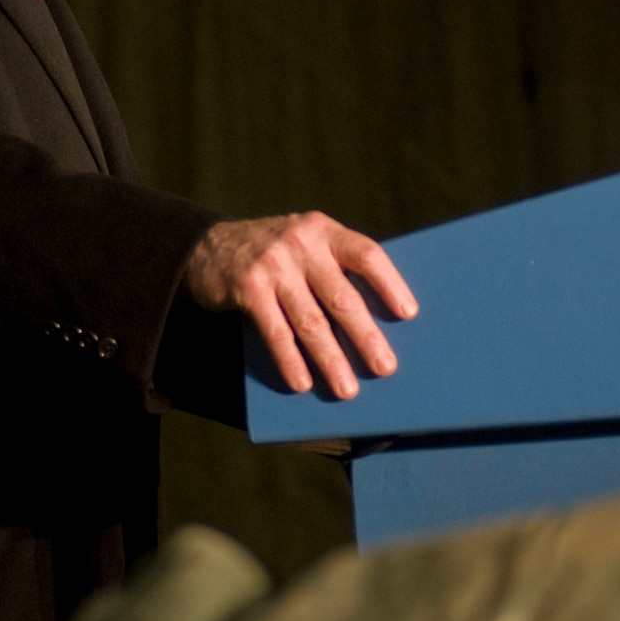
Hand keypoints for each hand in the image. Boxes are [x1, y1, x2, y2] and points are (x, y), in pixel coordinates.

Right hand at [184, 212, 417, 398]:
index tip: (409, 314)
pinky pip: (275, 331)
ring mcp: (273, 265)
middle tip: (385, 367)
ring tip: (347, 390)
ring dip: (331, 359)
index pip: (366, 254)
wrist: (210, 246)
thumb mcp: (307, 245)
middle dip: (366, 336)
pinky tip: (303, 383)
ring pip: (310, 321)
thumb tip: (377, 322)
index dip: (390, 283)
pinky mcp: (247, 287)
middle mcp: (301, 243)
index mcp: (324, 230)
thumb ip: (335, 269)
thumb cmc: (277, 255)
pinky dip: (290, 360)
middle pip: (341, 296)